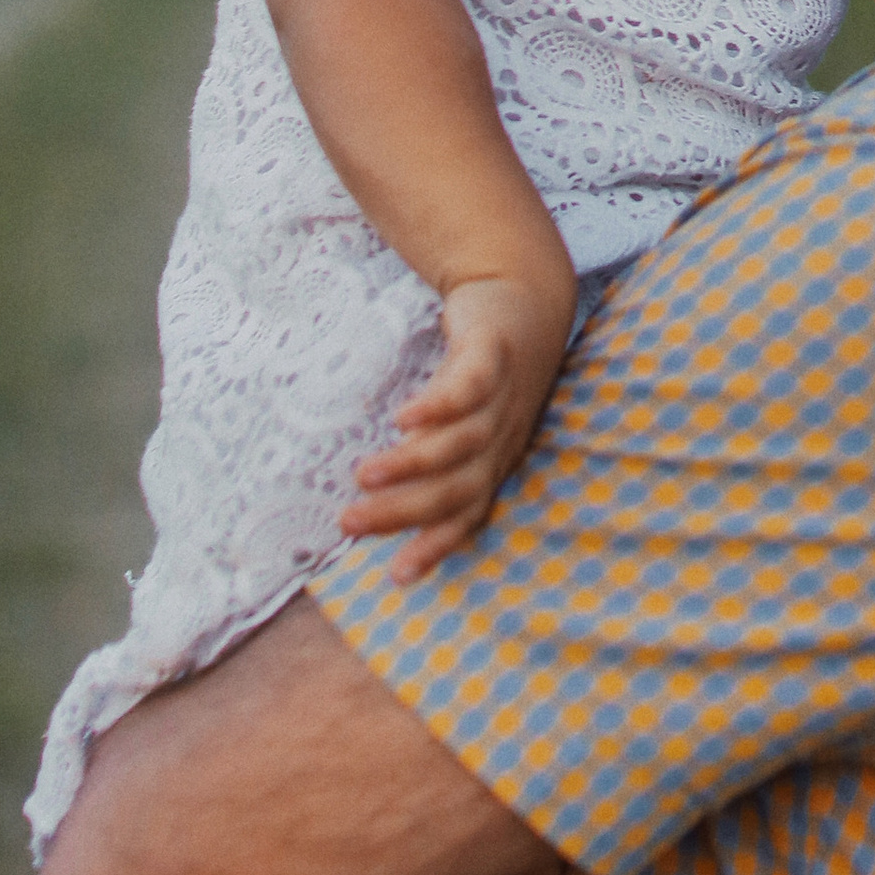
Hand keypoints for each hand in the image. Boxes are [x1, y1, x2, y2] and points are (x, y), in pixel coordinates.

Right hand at [340, 270, 573, 578]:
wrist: (525, 296)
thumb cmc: (485, 376)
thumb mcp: (466, 424)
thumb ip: (428, 462)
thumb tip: (372, 505)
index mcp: (495, 461)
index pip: (468, 514)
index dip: (435, 546)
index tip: (393, 577)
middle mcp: (503, 436)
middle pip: (458, 485)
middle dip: (404, 510)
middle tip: (350, 522)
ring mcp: (502, 395)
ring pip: (462, 442)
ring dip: (413, 463)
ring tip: (363, 476)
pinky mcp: (493, 352)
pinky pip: (470, 385)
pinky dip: (439, 405)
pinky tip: (402, 417)